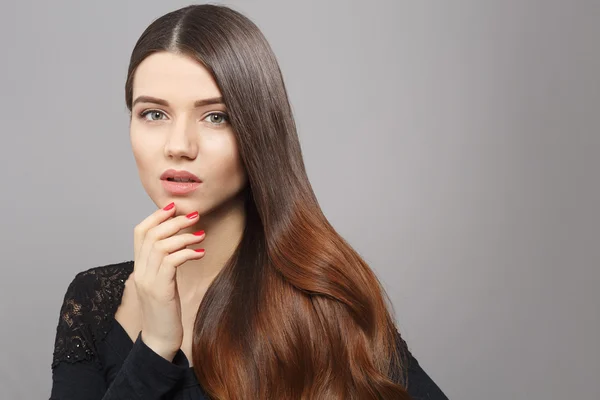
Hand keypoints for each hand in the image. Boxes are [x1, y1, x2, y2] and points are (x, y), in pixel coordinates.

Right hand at [132, 202, 205, 360]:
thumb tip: (179, 243)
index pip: (139, 232)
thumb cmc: (165, 311)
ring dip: (183, 235)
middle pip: (150, 234)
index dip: (156, 216)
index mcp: (139, 267)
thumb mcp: (163, 283)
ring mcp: (148, 280)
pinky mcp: (160, 290)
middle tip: (194, 215)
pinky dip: (187, 253)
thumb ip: (165, 264)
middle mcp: (140, 271)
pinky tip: (200, 253)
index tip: (174, 207)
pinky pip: (171, 262)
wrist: (159, 340)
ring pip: (160, 245)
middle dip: (173, 221)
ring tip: (201, 234)